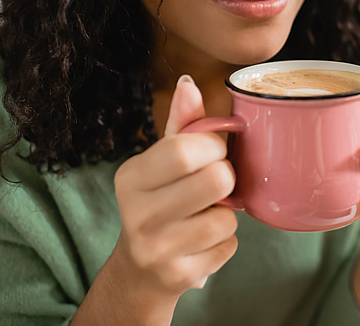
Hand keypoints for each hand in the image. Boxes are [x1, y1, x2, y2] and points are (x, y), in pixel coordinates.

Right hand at [112, 75, 238, 297]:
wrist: (140, 271)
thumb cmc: (159, 202)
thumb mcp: (162, 162)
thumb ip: (182, 124)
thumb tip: (188, 83)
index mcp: (130, 177)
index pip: (185, 150)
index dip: (213, 146)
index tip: (212, 151)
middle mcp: (136, 214)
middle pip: (215, 180)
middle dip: (225, 178)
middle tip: (213, 184)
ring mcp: (156, 249)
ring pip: (226, 217)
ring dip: (225, 214)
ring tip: (205, 214)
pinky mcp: (179, 276)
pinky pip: (229, 246)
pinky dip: (225, 241)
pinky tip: (202, 241)